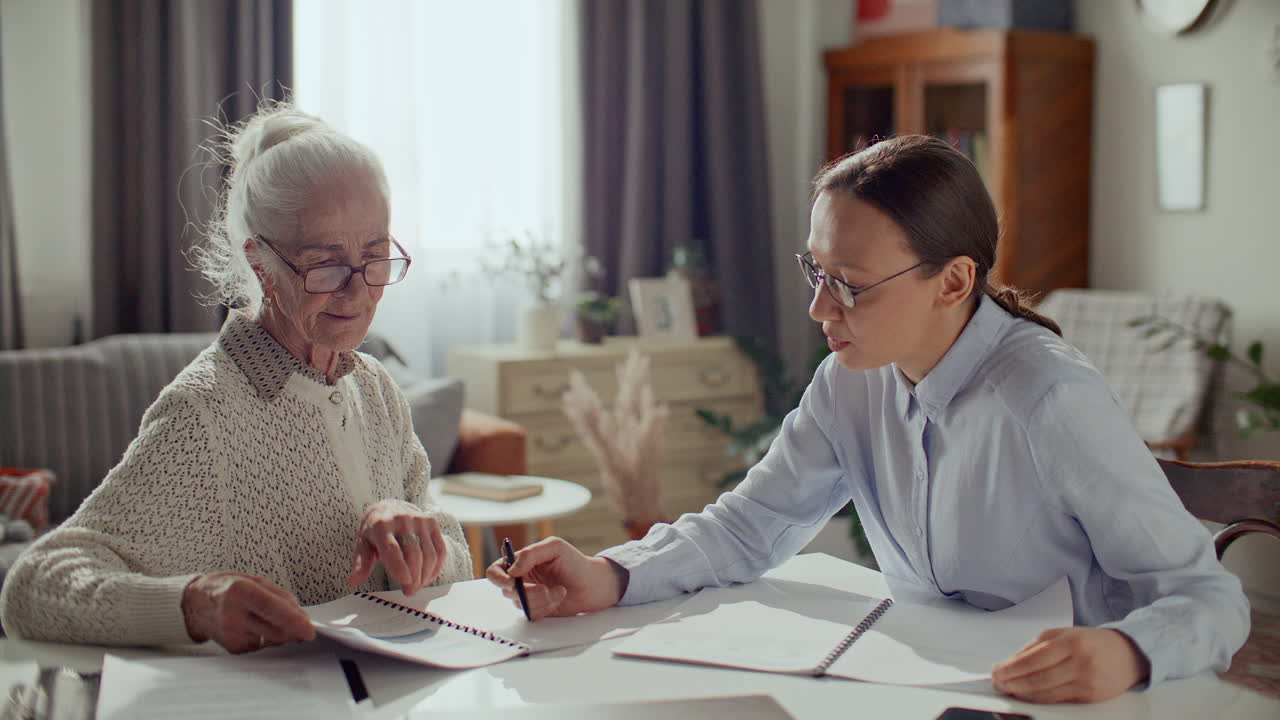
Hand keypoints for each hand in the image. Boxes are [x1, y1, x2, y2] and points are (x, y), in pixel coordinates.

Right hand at [181, 572, 314, 652]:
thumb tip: (302, 617)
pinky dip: (267, 638)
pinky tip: (256, 628)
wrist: (195, 603)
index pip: (272, 609)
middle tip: (304, 628)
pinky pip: (262, 645)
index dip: (293, 621)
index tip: (309, 629)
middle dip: (295, 631)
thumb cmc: (227, 588)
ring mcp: (231, 634)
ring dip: (282, 633)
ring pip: (272, 640)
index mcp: (239, 590)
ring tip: (270, 619)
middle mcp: (233, 614)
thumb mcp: (254, 581)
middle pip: (275, 630)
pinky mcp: (233, 648)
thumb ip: (280, 597)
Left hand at [347, 501, 446, 595]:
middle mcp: (402, 519)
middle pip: (413, 553)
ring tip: (417, 586)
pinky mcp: (432, 523)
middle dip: (414, 577)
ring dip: (425, 575)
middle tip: (410, 591)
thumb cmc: (374, 531)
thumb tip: (354, 581)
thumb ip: (361, 563)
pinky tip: (428, 577)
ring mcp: (420, 520)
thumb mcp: (363, 543)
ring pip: (429, 553)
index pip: (392, 548)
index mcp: (381, 525)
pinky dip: (436, 567)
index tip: (405, 582)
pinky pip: (440, 549)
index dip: (399, 567)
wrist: (389, 507)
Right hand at [485, 536, 627, 619]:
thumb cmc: (575, 562)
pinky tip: (559, 599)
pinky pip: (532, 614)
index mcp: (521, 562)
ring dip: (542, 599)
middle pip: (507, 591)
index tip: (511, 583)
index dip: (498, 578)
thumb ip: (531, 554)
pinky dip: (547, 607)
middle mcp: (521, 580)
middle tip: (544, 590)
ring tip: (560, 591)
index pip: (496, 571)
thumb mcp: (555, 547)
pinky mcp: (537, 610)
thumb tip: (512, 570)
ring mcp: (528, 597)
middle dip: (527, 593)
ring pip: (521, 604)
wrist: (593, 585)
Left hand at [992, 627, 1150, 702]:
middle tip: (997, 682)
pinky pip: (1057, 700)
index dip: (1010, 668)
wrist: (1128, 654)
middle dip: (1011, 683)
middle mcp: (1080, 662)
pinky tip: (1026, 696)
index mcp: (1070, 642)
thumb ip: (1035, 647)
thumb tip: (1010, 663)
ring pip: (1045, 693)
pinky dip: (1038, 699)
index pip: (1032, 660)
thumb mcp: (1063, 634)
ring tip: (1008, 689)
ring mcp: (1087, 682)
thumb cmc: (1092, 642)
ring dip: (1021, 693)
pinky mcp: (1090, 697)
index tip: (996, 671)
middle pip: (1036, 679)